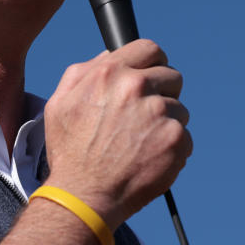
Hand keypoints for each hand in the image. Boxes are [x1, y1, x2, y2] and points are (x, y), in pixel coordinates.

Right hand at [42, 39, 192, 228]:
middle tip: (144, 117)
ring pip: (179, 109)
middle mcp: (137, 87)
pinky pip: (185, 137)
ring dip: (165, 124)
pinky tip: (149, 159)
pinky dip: (172, 149)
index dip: (152, 63)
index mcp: (110, 73)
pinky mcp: (176, 140)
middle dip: (162, 94)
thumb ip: (82, 73)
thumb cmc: (70, 152)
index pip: (149, 49)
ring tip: (140, 144)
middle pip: (171, 77)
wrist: (84, 195)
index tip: (151, 78)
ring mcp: (159, 113)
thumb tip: (108, 56)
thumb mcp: (59, 104)